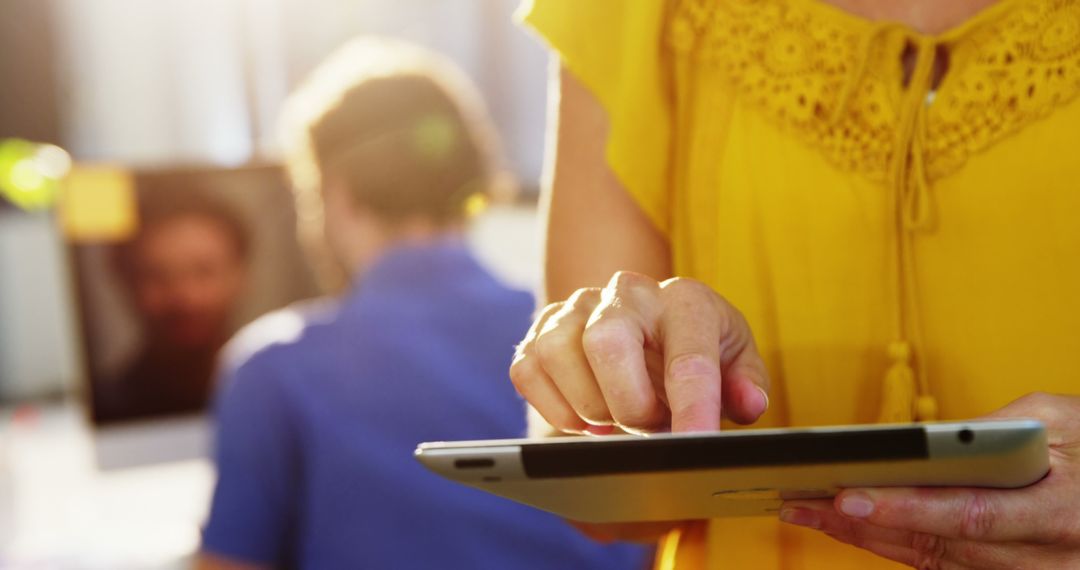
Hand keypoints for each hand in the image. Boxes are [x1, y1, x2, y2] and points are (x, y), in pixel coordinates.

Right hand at [511, 271, 769, 433]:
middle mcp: (626, 292)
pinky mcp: (538, 331)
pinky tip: (587, 418)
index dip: (692, 406)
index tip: (696, 444)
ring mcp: (576, 307)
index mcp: (685, 299)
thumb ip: (746, 384)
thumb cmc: (695, 350)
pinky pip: (528, 372)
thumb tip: (748, 402)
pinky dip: (556, 409)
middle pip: (606, 342)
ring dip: (591, 408)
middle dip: (628, 404)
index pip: (688, 355)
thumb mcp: (736, 363)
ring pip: (558, 355)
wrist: (649, 331)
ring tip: (620, 420)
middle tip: (651, 426)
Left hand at [779, 392, 1079, 568]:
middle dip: (866, 523)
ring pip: (933, 562)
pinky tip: (854, 528)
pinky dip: (897, 547)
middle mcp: (1047, 558)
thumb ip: (998, 429)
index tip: (848, 494)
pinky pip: (945, 568)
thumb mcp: (1061, 421)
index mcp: (1060, 512)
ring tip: (812, 511)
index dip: (906, 509)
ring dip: (869, 538)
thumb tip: (929, 441)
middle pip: (939, 545)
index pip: (969, 515)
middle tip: (804, 502)